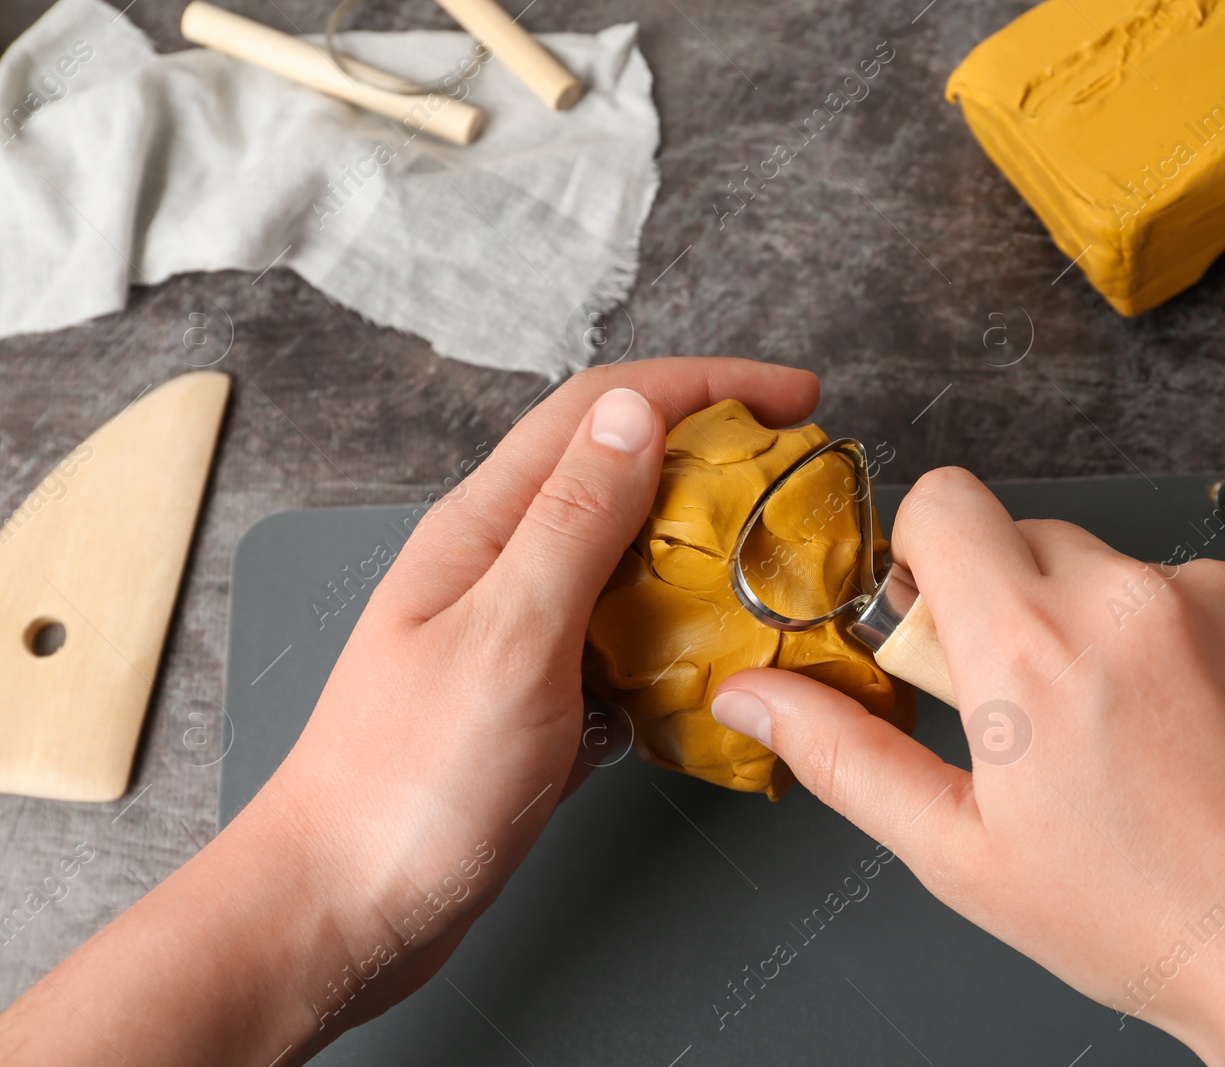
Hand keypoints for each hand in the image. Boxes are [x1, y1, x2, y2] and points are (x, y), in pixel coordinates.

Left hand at [0, 358, 819, 1066]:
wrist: (340, 913)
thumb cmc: (408, 783)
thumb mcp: (508, 636)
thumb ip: (574, 522)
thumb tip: (638, 412)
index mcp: (487, 527)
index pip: (602, 409)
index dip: (706, 385)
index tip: (797, 396)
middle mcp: (503, 565)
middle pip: (620, 472)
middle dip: (716, 455)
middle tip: (800, 479)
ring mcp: (519, 632)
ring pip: (629, 558)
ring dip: (706, 545)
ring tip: (780, 563)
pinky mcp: (538, 698)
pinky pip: (624, 639)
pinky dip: (682, 633)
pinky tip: (723, 659)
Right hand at [713, 467, 1224, 1064]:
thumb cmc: (1149, 922)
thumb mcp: (964, 855)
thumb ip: (843, 753)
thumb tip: (748, 696)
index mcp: (1030, 648)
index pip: (944, 500)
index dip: (928, 555)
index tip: (946, 623)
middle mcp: (1128, 596)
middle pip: (1027, 535)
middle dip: (1014, 603)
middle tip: (1041, 711)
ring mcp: (1223, 592)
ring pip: (1118, 567)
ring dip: (1107, 626)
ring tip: (1143, 737)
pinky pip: (1204, 586)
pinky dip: (1191, 638)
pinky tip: (1209, 729)